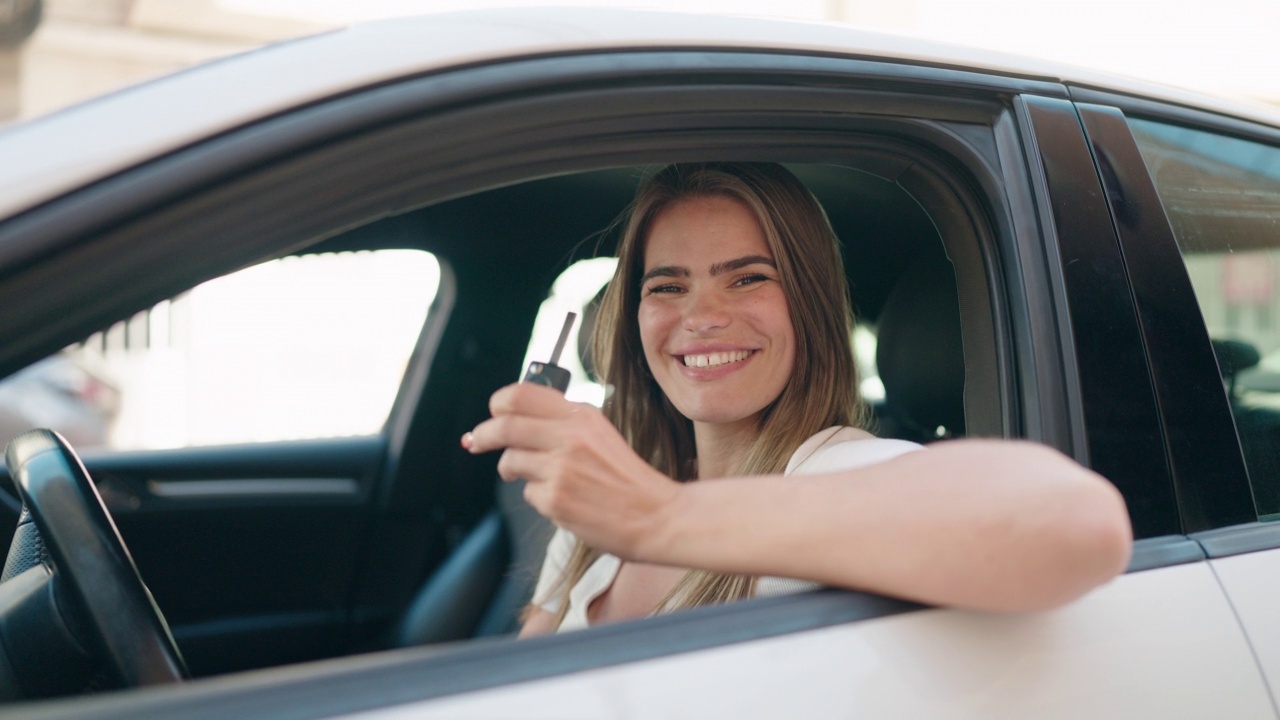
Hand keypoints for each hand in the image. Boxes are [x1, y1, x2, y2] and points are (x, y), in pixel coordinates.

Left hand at [463, 383, 682, 559]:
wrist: (656, 515)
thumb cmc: (628, 478)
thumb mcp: (600, 435)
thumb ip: (564, 423)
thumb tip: (517, 418)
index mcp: (582, 415)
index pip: (522, 394)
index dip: (499, 402)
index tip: (493, 411)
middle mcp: (569, 437)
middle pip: (505, 426)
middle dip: (483, 434)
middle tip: (476, 440)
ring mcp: (560, 470)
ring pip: (510, 461)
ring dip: (511, 469)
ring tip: (526, 475)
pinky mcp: (555, 500)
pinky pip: (529, 494)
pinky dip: (539, 497)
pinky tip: (563, 499)